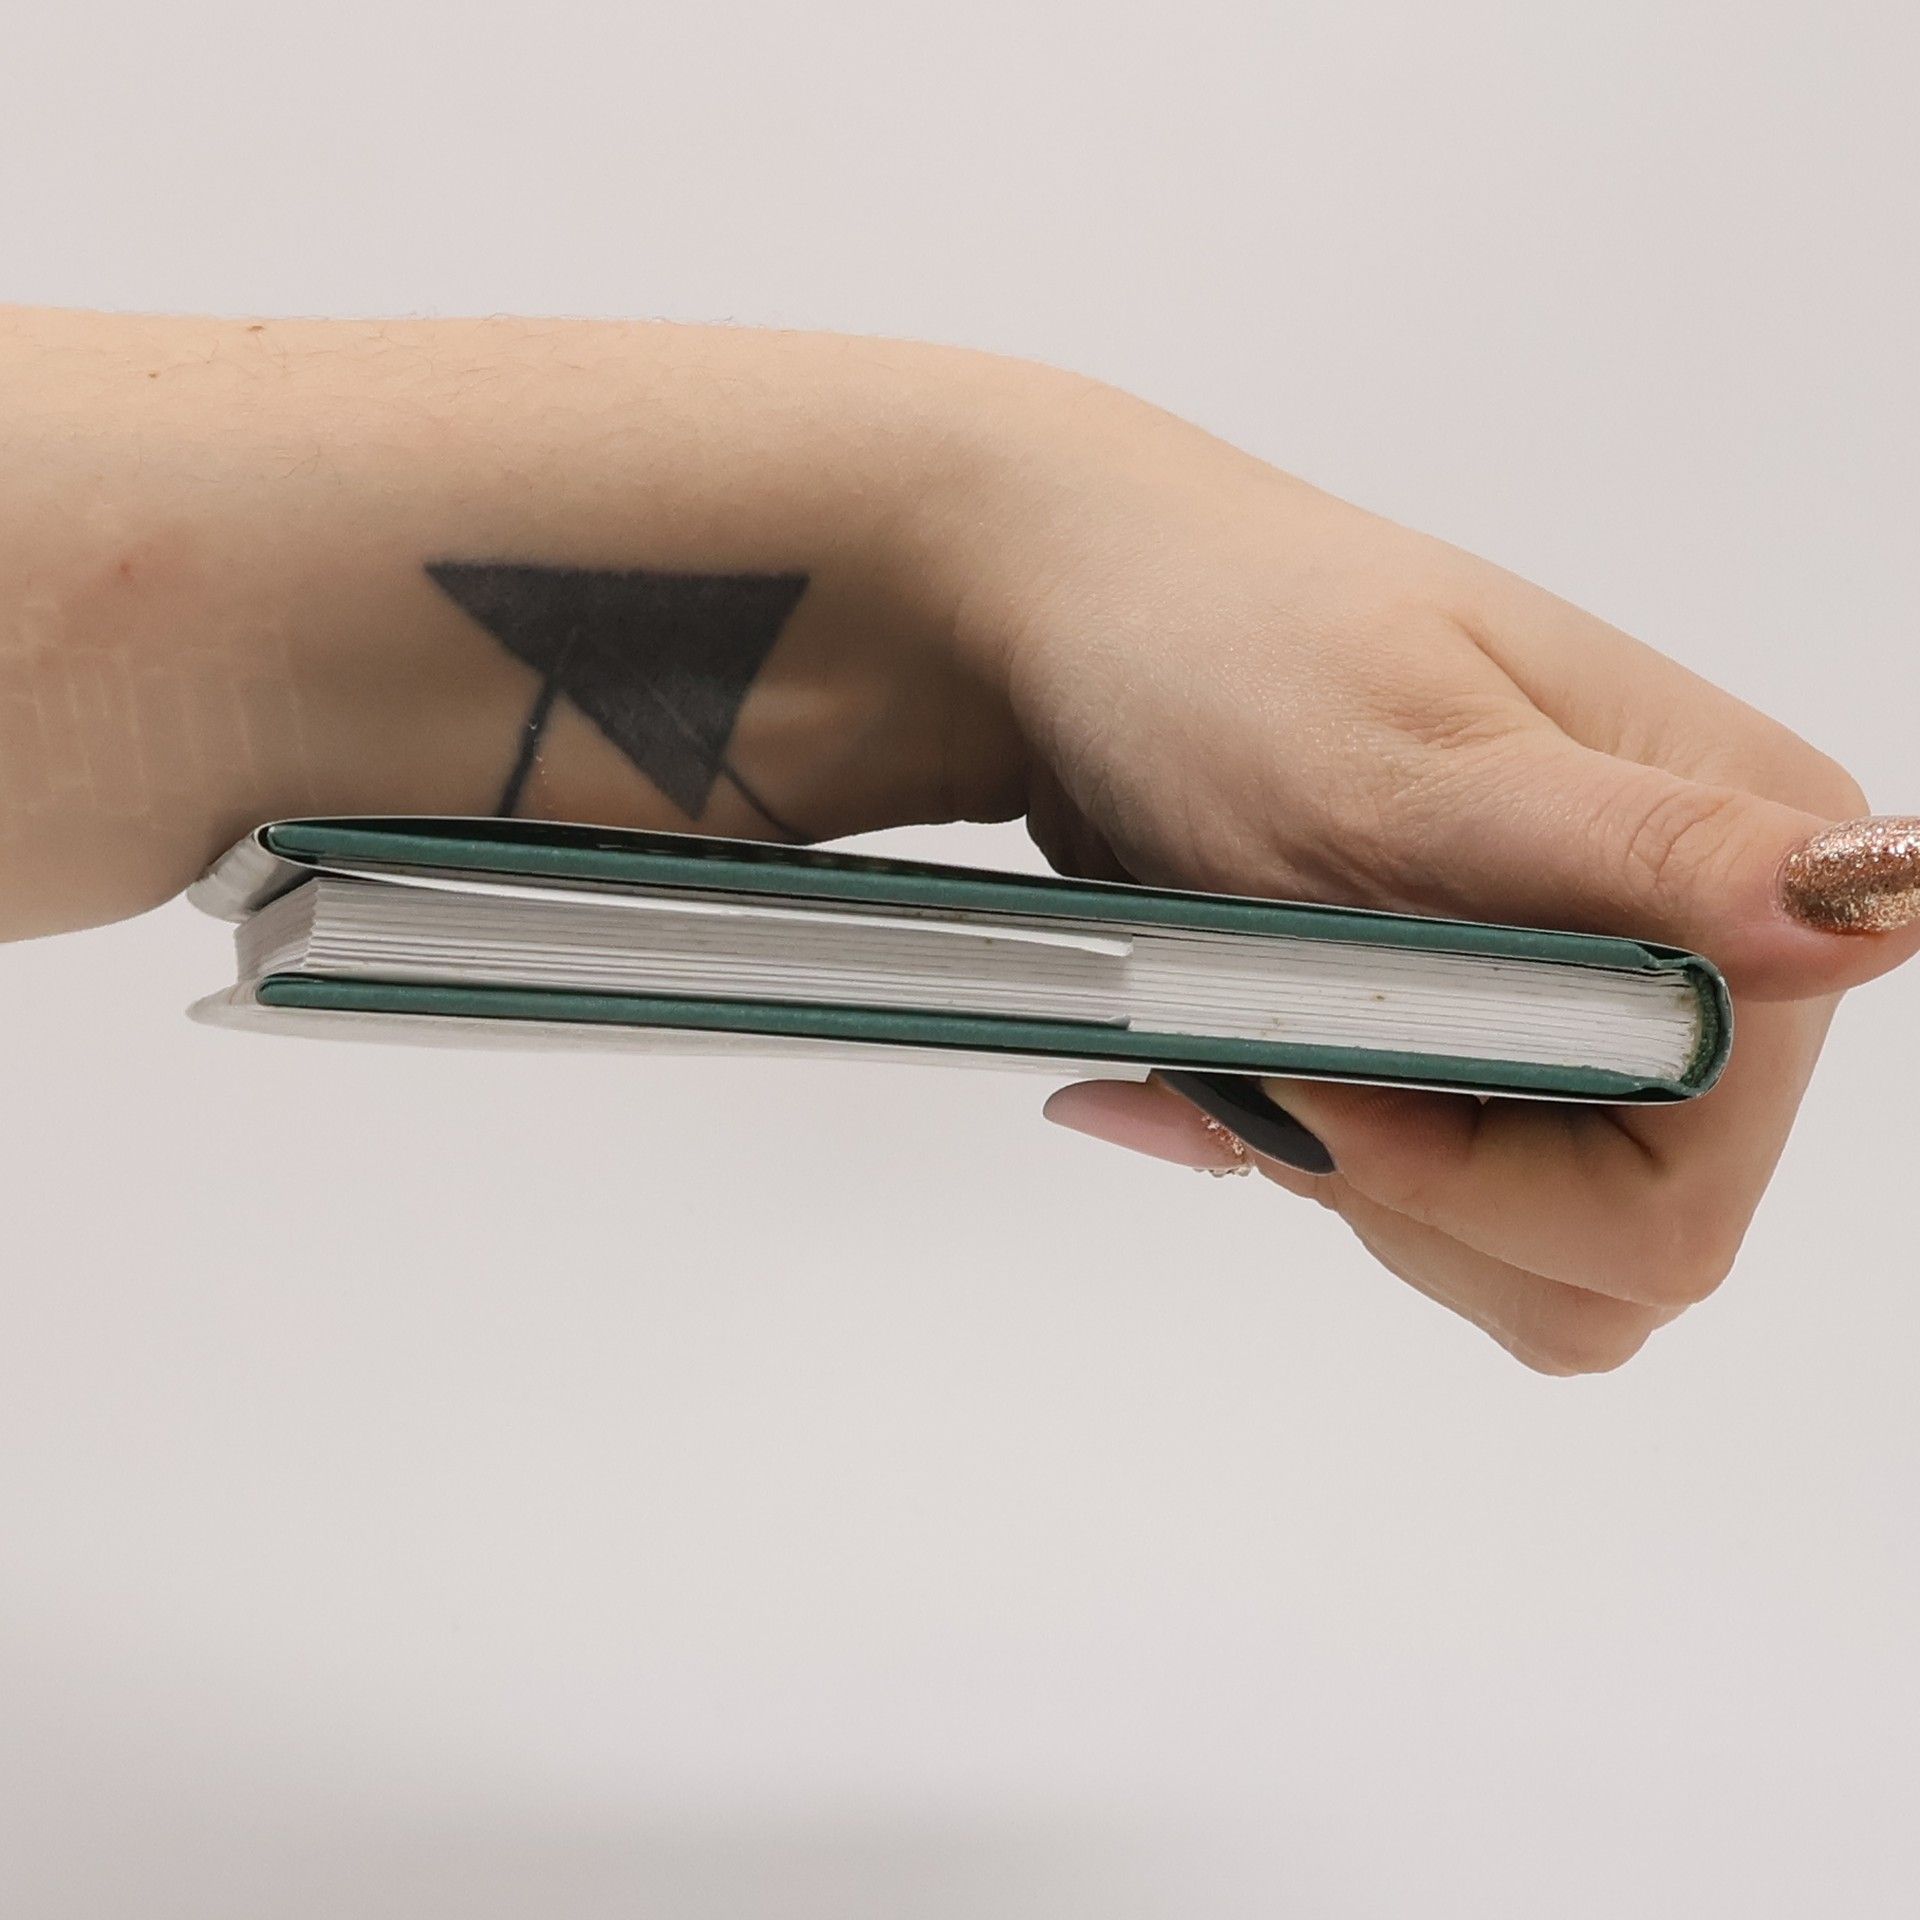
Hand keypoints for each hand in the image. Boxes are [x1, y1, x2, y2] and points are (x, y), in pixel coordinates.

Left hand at [916, 371, 1919, 1371]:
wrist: (1099, 628)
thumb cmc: (1233, 653)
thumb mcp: (1415, 761)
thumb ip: (1643, 856)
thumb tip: (1879, 901)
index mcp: (1745, 872)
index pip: (1679, 1200)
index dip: (1480, 1181)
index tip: (1325, 1069)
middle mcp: (1704, 956)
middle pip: (1607, 1253)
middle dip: (1413, 1191)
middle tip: (1270, 1051)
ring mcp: (1597, 1008)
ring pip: (1515, 1250)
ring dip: (1356, 1176)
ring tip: (1246, 1032)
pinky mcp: (1497, 1040)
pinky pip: (1440, 1204)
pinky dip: (1324, 1158)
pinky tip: (1233, 1065)